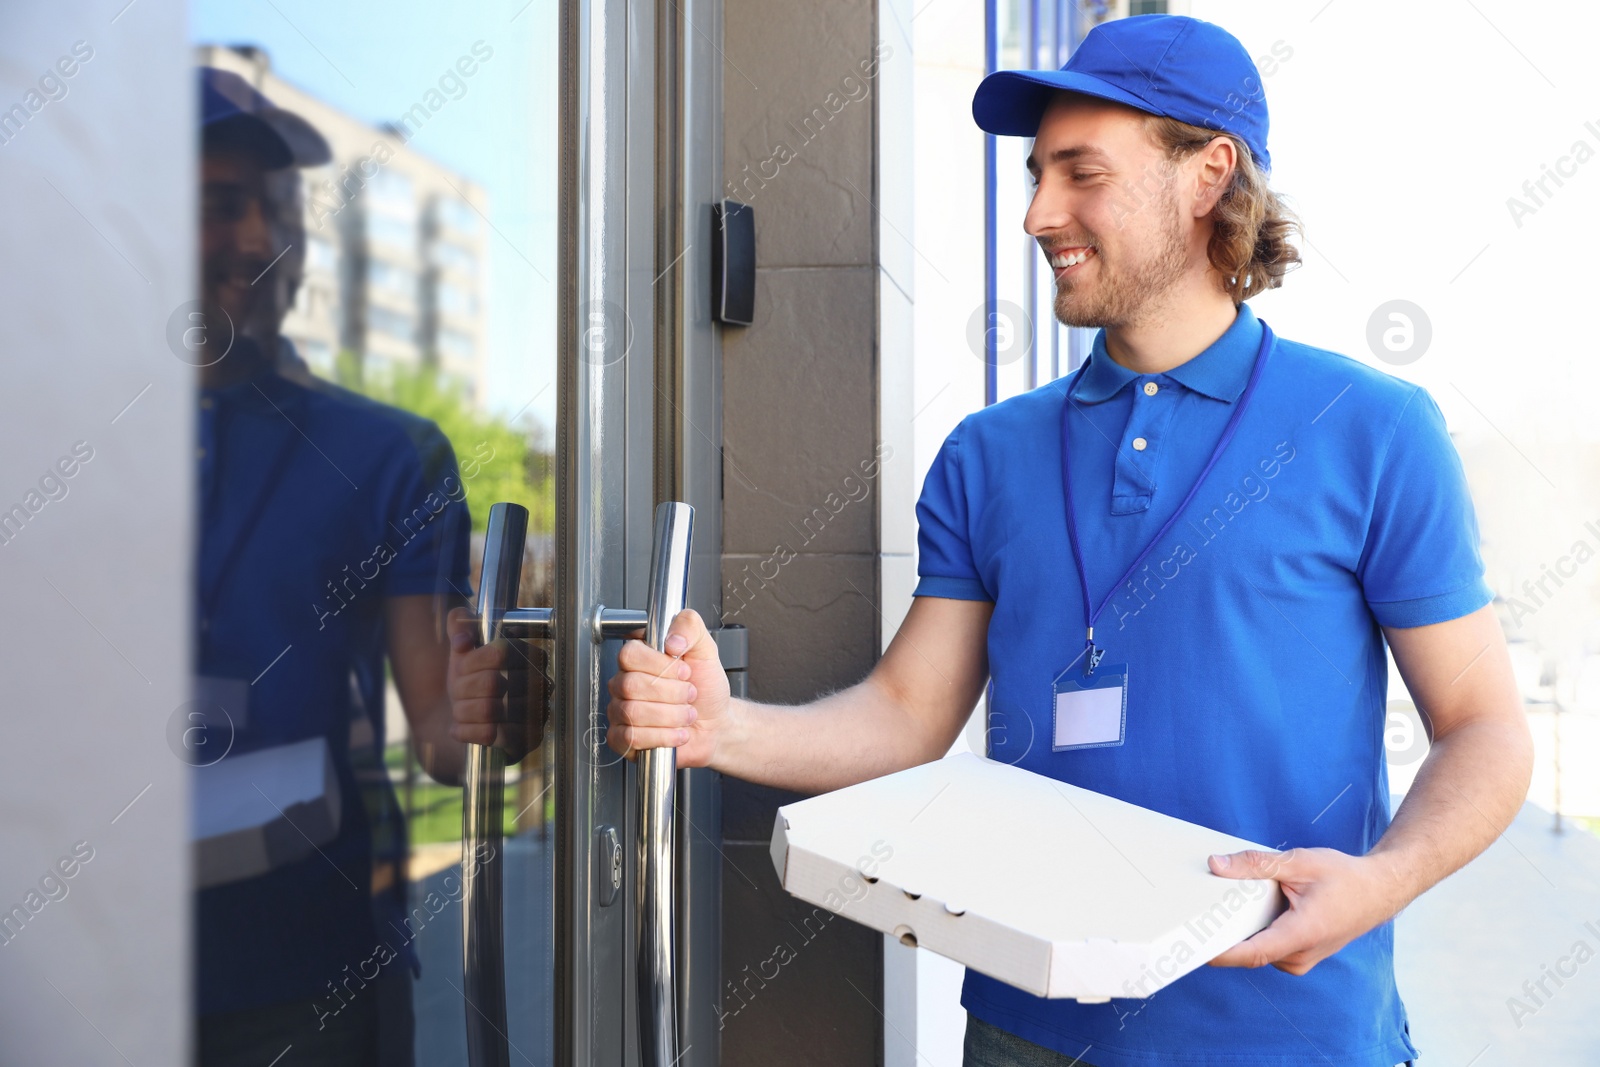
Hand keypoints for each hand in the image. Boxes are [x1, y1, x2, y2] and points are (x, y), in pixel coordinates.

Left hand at [446, 606, 542, 762]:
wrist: (469, 723)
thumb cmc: (470, 681)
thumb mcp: (462, 651)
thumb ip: (459, 626)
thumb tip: (460, 633)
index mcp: (529, 656)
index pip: (498, 652)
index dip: (470, 661)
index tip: (461, 666)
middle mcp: (540, 684)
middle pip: (490, 682)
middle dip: (462, 689)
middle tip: (457, 694)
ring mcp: (536, 714)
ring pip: (487, 709)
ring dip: (462, 711)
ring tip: (459, 711)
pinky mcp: (527, 740)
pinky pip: (490, 734)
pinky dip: (466, 731)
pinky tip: (459, 728)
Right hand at [606, 608, 729, 767]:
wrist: (716, 723)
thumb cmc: (706, 688)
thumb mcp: (706, 650)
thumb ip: (689, 627)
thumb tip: (671, 638)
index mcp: (639, 658)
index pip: (630, 654)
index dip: (661, 665)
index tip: (684, 671)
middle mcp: (625, 682)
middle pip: (631, 685)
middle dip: (672, 694)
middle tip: (688, 695)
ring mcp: (620, 710)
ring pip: (632, 712)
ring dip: (671, 716)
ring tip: (685, 714)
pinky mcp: (623, 738)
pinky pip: (631, 737)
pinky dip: (663, 736)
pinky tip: (677, 732)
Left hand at [1205, 847, 1409, 975]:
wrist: (1379, 891)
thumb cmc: (1344, 877)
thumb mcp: (1299, 862)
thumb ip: (1257, 864)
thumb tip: (1216, 864)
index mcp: (1302, 934)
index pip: (1252, 953)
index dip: (1220, 953)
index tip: (1192, 947)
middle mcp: (1300, 955)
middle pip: (1250, 951)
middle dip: (1223, 934)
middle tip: (1193, 913)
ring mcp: (1301, 960)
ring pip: (1258, 949)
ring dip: (1240, 930)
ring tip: (1219, 907)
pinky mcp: (1299, 956)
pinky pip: (1268, 947)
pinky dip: (1255, 931)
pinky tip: (1246, 911)